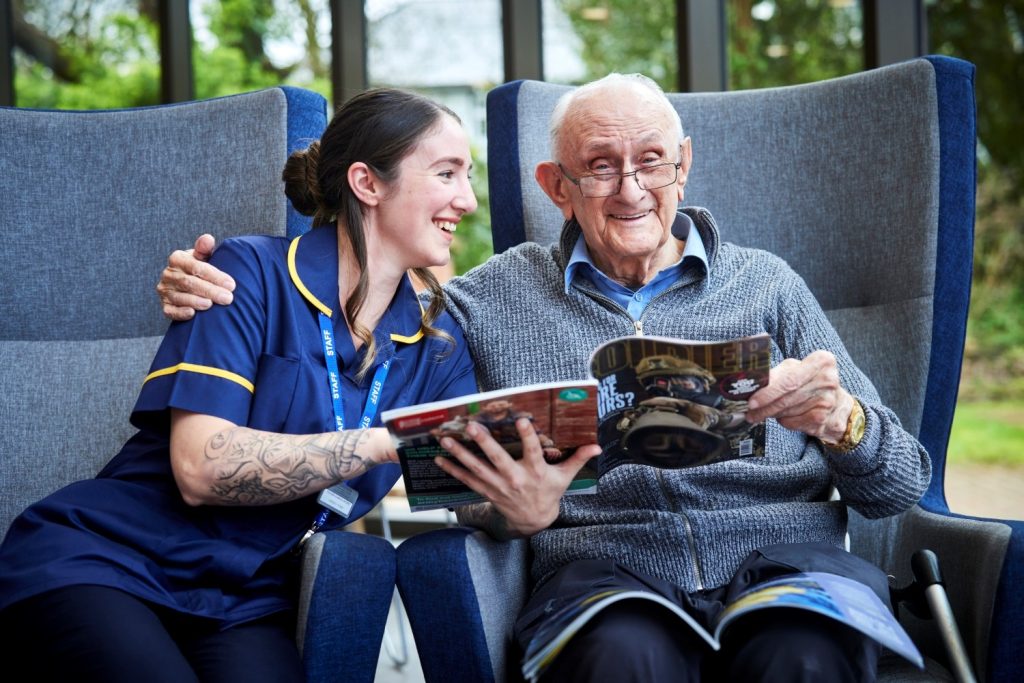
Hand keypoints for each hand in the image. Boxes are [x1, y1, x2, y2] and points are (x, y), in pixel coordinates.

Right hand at [156, 234, 235, 320]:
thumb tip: (208, 239)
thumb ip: (205, 249)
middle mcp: (168, 274)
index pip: (196, 267)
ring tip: (211, 305)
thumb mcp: (203, 257)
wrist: (190, 285)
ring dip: (196, 301)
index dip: (214, 276)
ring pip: (180, 297)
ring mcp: (165, 290)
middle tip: (228, 298)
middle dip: (210, 291)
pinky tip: (192, 314)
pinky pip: (170, 311)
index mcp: (177, 259)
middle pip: (189, 283)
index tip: (231, 284)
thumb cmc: (200, 269)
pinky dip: (180, 313)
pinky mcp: (165, 305)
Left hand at [436, 418, 600, 536]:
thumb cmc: (549, 493)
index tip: (523, 420)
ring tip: (445, 441)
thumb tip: (597, 445)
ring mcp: (499, 487)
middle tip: (471, 427)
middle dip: (483, 443)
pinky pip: (467, 480)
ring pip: (477, 469)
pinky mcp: (487, 492)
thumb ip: (577, 458)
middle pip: (498, 459)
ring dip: (460, 455)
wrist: (533, 520)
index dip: (528, 436)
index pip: (533, 451)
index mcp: (536, 472)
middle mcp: (516, 479)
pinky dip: (453, 470)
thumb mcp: (565, 477)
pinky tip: (439, 459)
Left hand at [745, 350, 852, 442]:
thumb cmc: (810, 382)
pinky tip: (783, 416)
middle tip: (749, 411)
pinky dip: (784, 421)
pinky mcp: (825, 420)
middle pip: (787, 397)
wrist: (838, 404)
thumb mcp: (796, 369)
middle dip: (764, 406)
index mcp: (822, 361)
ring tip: (761, 413)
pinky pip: (794, 423)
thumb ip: (776, 374)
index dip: (768, 392)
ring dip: (771, 413)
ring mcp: (828, 402)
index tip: (751, 401)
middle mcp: (828, 381)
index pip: (789, 380)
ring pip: (788, 411)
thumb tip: (751, 385)